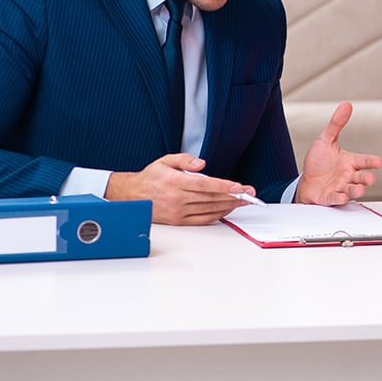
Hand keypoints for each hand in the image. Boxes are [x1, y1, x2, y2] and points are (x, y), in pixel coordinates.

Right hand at [105, 154, 249, 225]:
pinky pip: (203, 219)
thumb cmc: (151, 177)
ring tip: (243, 200)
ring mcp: (179, 212)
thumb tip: (202, 164)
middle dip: (233, 196)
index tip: (239, 187)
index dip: (224, 186)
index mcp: (175, 182)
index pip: (205, 184)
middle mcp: (177, 198)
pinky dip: (218, 215)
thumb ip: (185, 160)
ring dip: (228, 205)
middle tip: (249, 194)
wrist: (132, 196)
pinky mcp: (179, 220)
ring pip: (209, 209)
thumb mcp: (165, 160)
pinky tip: (227, 209)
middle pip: (211, 198)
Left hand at [296, 102, 381, 204]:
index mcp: (349, 162)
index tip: (379, 162)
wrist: (306, 182)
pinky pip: (334, 198)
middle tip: (370, 178)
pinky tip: (341, 197)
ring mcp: (339, 187)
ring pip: (351, 190)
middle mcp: (347, 176)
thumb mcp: (326, 140)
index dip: (371, 161)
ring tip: (361, 189)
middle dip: (366, 178)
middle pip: (360, 177)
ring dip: (356, 190)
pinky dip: (338, 198)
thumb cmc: (319, 162)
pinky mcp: (329, 197)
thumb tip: (346, 105)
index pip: (364, 160)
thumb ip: (337, 124)